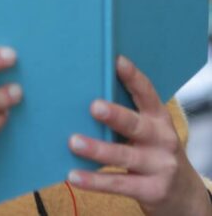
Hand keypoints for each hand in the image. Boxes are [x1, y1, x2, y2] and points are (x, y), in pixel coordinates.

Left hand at [67, 55, 211, 215]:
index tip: (117, 61)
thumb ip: (125, 114)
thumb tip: (83, 94)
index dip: (133, 77)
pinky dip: (94, 181)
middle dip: (115, 115)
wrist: (184, 195)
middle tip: (93, 106)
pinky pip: (118, 184)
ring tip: (74, 142)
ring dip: (98, 149)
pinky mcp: (152, 190)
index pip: (147, 94)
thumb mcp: (148, 130)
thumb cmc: (153, 151)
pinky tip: (73, 176)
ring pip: (124, 155)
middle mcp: (162, 139)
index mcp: (158, 118)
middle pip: (136, 125)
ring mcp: (159, 166)